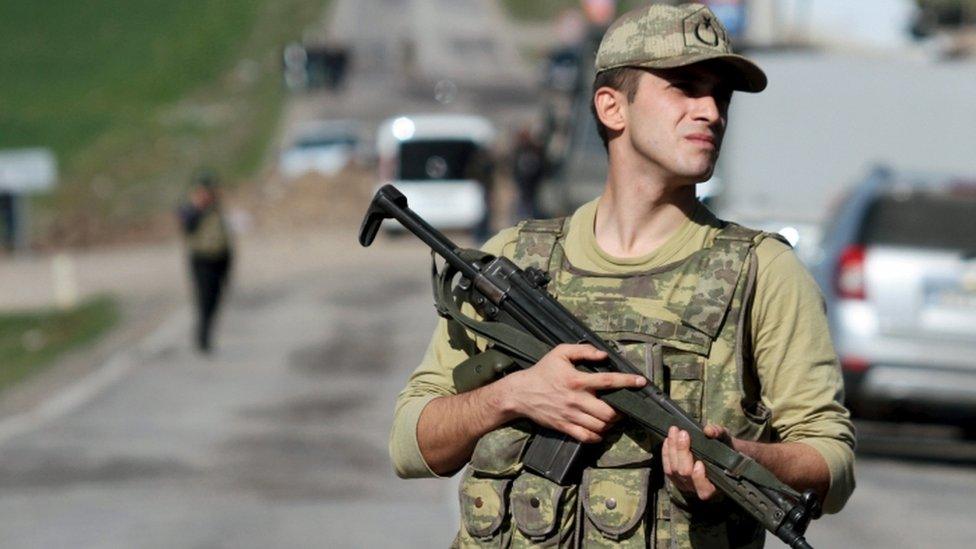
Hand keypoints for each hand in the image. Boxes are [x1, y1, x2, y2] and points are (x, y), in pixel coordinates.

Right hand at [502, 344, 646, 442]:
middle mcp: (576, 400)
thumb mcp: (559, 353)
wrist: (520, 394)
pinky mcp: (565, 427)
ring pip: (600, 426)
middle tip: (621, 407)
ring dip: (610, 424)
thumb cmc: (542, 371)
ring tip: (611, 418)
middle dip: (620, 412)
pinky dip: (597, 436)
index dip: (627, 381)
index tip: (641, 382)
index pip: (608, 381)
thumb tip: (603, 355)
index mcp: (577, 380)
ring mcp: (571, 416)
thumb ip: (583, 351)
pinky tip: (599, 430)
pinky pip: (586, 437)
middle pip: (608, 412)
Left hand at [661, 424, 733, 500]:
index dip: (699, 478)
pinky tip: (668, 440)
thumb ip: (720, 434)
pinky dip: (666, 453)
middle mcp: (698, 489)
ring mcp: (685, 485)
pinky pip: (667, 468)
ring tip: (674, 432)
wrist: (719, 454)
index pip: (705, 490)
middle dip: (682, 452)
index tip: (699, 463)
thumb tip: (709, 430)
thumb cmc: (725, 449)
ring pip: (673, 470)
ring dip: (672, 449)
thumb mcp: (727, 439)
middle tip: (683, 434)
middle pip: (685, 474)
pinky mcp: (675, 479)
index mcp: (716, 485)